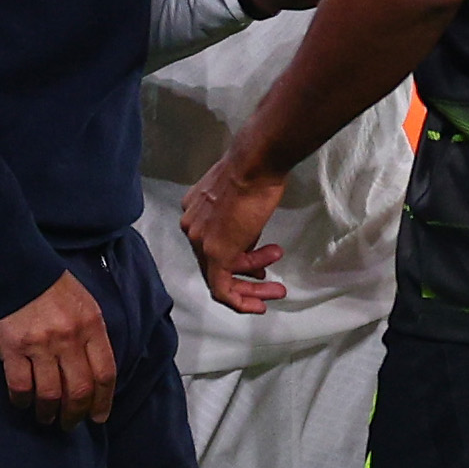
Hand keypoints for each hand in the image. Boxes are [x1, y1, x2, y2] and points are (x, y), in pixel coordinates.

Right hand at [0, 271, 116, 425]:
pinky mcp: (13, 348)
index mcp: (91, 326)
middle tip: (70, 424)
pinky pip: (21, 385)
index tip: (98, 416)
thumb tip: (96, 369)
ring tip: (46, 418)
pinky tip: (23, 404)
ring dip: (49, 412)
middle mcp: (69, 338)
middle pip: (80, 389)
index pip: (105, 373)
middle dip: (76, 413)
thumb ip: (93, 335)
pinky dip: (22, 400)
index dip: (103, 401)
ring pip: (51, 393)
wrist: (13, 266)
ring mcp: (40, 345)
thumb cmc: (51, 286)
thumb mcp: (85, 304)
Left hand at [181, 157, 288, 314]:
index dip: (238, 261)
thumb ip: (243, 230)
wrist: (255, 164)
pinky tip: (260, 302)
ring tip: (277, 288)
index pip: (212, 245)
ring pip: (220, 277)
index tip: (258, 268)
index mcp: (195, 210)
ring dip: (251, 287)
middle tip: (269, 285)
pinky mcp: (214, 253)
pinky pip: (221, 287)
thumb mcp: (245, 203)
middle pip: (214, 263)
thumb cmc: (256, 172)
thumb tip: (253, 252)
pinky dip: (240, 300)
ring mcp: (200, 240)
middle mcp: (191, 227)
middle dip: (245, 277)